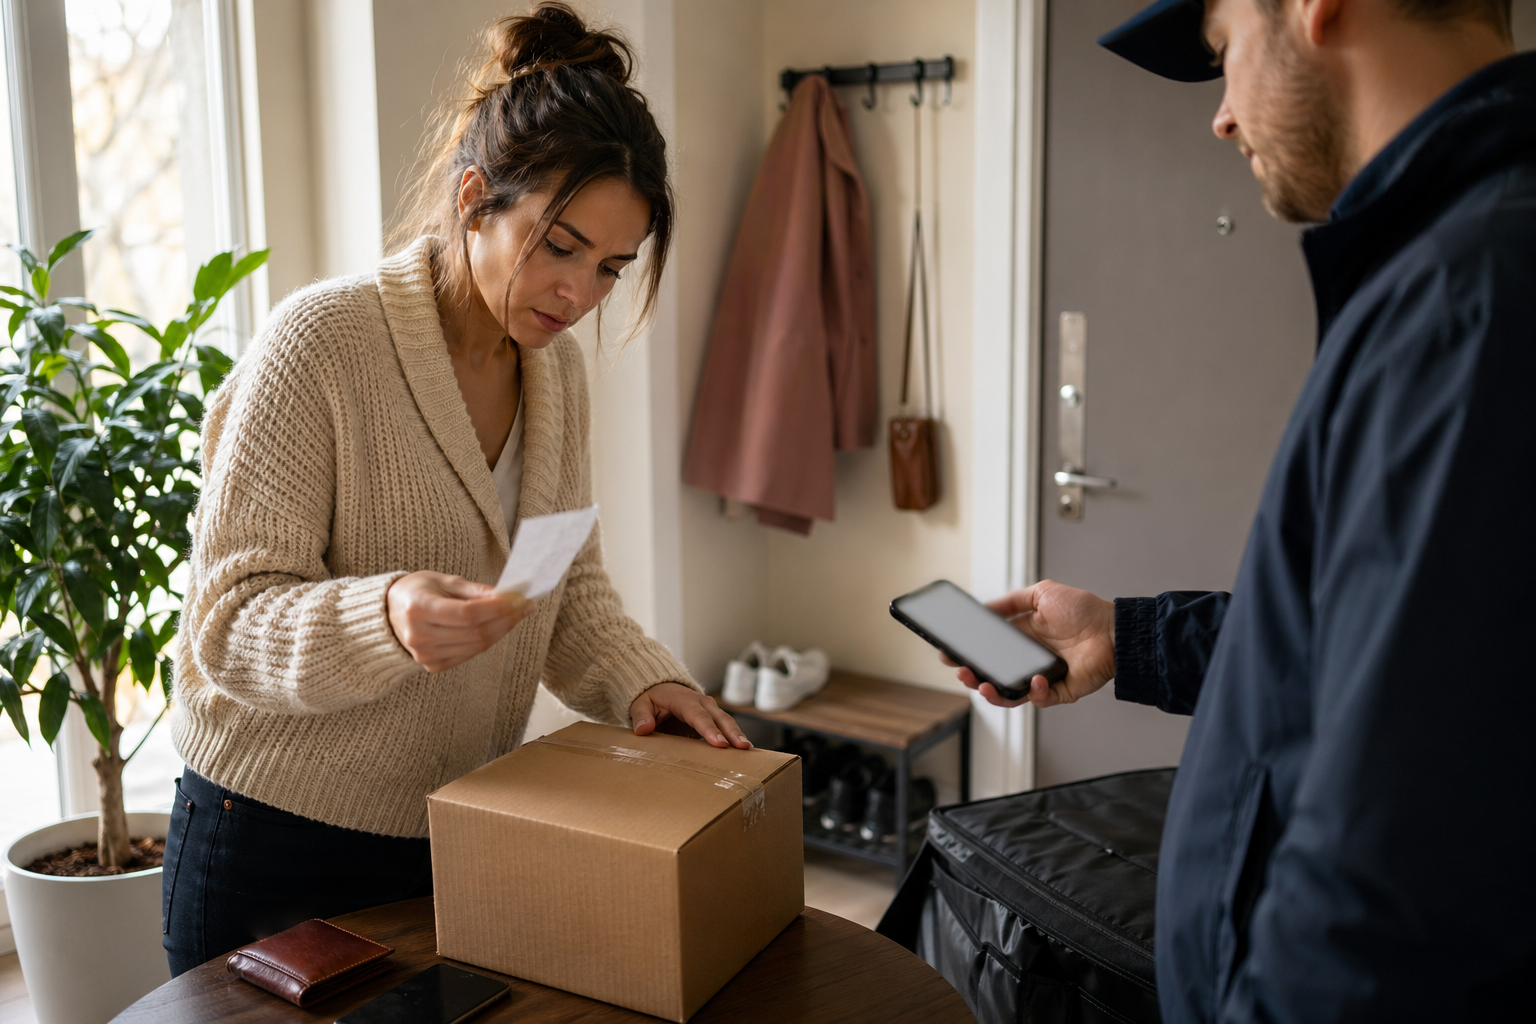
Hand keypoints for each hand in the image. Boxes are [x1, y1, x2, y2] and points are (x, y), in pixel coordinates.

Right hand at [387, 571, 530, 672]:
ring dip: (502, 630)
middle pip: (475, 632)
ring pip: (476, 646)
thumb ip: (473, 590)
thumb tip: (505, 595)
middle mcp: (419, 636)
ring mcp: (425, 655)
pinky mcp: (433, 665)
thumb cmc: (417, 592)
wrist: (389, 614)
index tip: (519, 598)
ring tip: (516, 615)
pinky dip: (488, 641)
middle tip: (525, 606)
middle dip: (506, 619)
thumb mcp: (442, 581)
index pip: (467, 614)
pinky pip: (469, 654)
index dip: (497, 608)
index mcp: (418, 609)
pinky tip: (498, 627)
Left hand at [630, 682, 751, 749]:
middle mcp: (701, 702)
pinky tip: (743, 751)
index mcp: (684, 700)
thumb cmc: (651, 699)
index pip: (698, 715)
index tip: (719, 744)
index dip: (709, 729)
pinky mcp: (712, 718)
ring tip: (747, 749)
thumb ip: (641, 716)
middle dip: (732, 732)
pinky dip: (734, 737)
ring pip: (726, 721)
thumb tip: (644, 729)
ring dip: (737, 734)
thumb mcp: (640, 704)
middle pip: (719, 717)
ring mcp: (709, 709)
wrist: (661, 688)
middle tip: (742, 747)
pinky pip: (725, 727)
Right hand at [952, 579, 1115, 708]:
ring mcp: (1044, 677)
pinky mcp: (1061, 691)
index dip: (971, 653)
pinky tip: (1034, 681)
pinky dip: (1034, 693)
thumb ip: (1012, 602)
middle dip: (974, 676)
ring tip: (983, 685)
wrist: (1113, 629)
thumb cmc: (1084, 610)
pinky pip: (1041, 699)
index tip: (951, 653)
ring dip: (993, 692)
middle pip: (994, 674)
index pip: (990, 650)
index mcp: (1024, 637)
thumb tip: (984, 608)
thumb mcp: (1042, 593)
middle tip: (961, 670)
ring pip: (1010, 693)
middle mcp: (1030, 659)